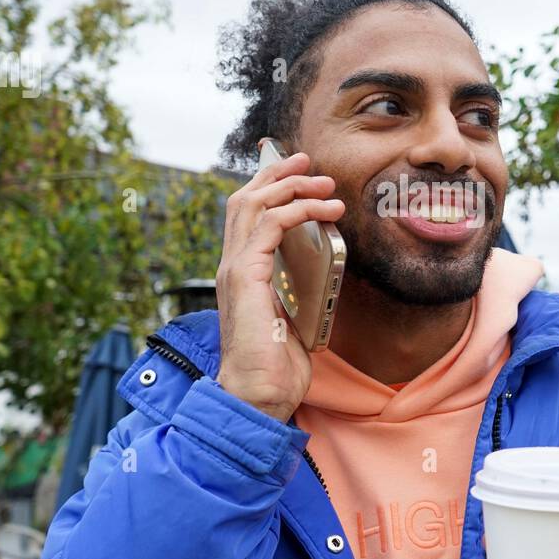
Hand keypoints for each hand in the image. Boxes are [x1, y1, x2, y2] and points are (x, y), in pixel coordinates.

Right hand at [214, 150, 344, 421]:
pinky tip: (325, 210)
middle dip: (278, 174)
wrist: (257, 397)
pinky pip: (270, 225)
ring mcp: (235, 269)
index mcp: (242, 274)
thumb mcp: (293, 317)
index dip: (268, 187)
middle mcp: (232, 265)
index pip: (246, 216)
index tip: (295, 171)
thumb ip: (299, 290)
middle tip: (309, 161)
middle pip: (245, 199)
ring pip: (254, 204)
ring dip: (292, 186)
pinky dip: (299, 209)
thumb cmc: (276, 368)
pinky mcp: (246, 276)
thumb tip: (322, 269)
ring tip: (326, 184)